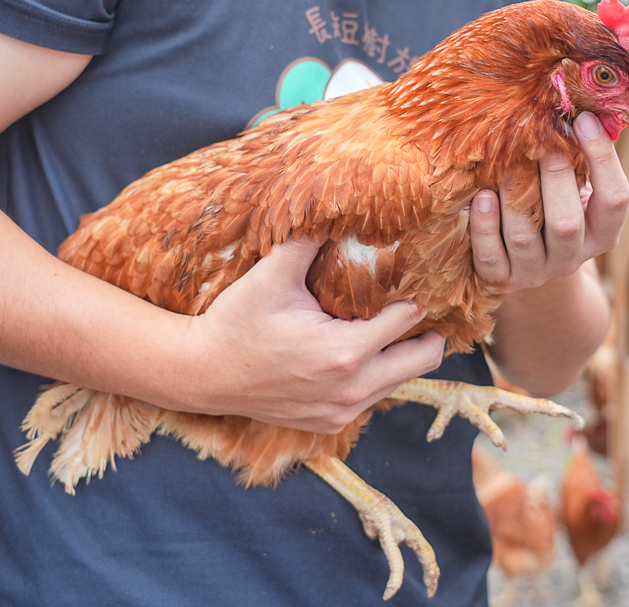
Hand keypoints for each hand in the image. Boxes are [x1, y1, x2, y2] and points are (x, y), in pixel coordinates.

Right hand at [190, 238, 444, 433]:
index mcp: (345, 352)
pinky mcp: (330, 424)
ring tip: (390, 325)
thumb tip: (338, 204)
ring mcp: (342, 411)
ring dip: (401, 354)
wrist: (201, 374)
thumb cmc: (236, 321)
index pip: (409, 319)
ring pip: (400, 382)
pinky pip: (372, 398)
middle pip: (424, 359)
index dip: (416, 295)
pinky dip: (375, 375)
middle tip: (418, 304)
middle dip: (427, 331)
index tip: (418, 278)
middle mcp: (351, 389)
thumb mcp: (272, 275)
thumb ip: (308, 239)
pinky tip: (359, 351)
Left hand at [470, 111, 628, 291]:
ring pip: (525, 239)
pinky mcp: (502, 280)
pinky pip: (491, 258)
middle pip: (567, 223)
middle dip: (554, 177)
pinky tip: (481, 198)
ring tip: (503, 165)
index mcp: (603, 232)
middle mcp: (572, 256)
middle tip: (540, 138)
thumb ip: (582, 156)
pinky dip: (485, 227)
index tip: (583, 119)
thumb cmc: (552, 205)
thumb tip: (584, 102)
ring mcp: (536, 272)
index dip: (603, 158)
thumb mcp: (577, 186)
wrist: (523, 260)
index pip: (616, 199)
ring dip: (512, 199)